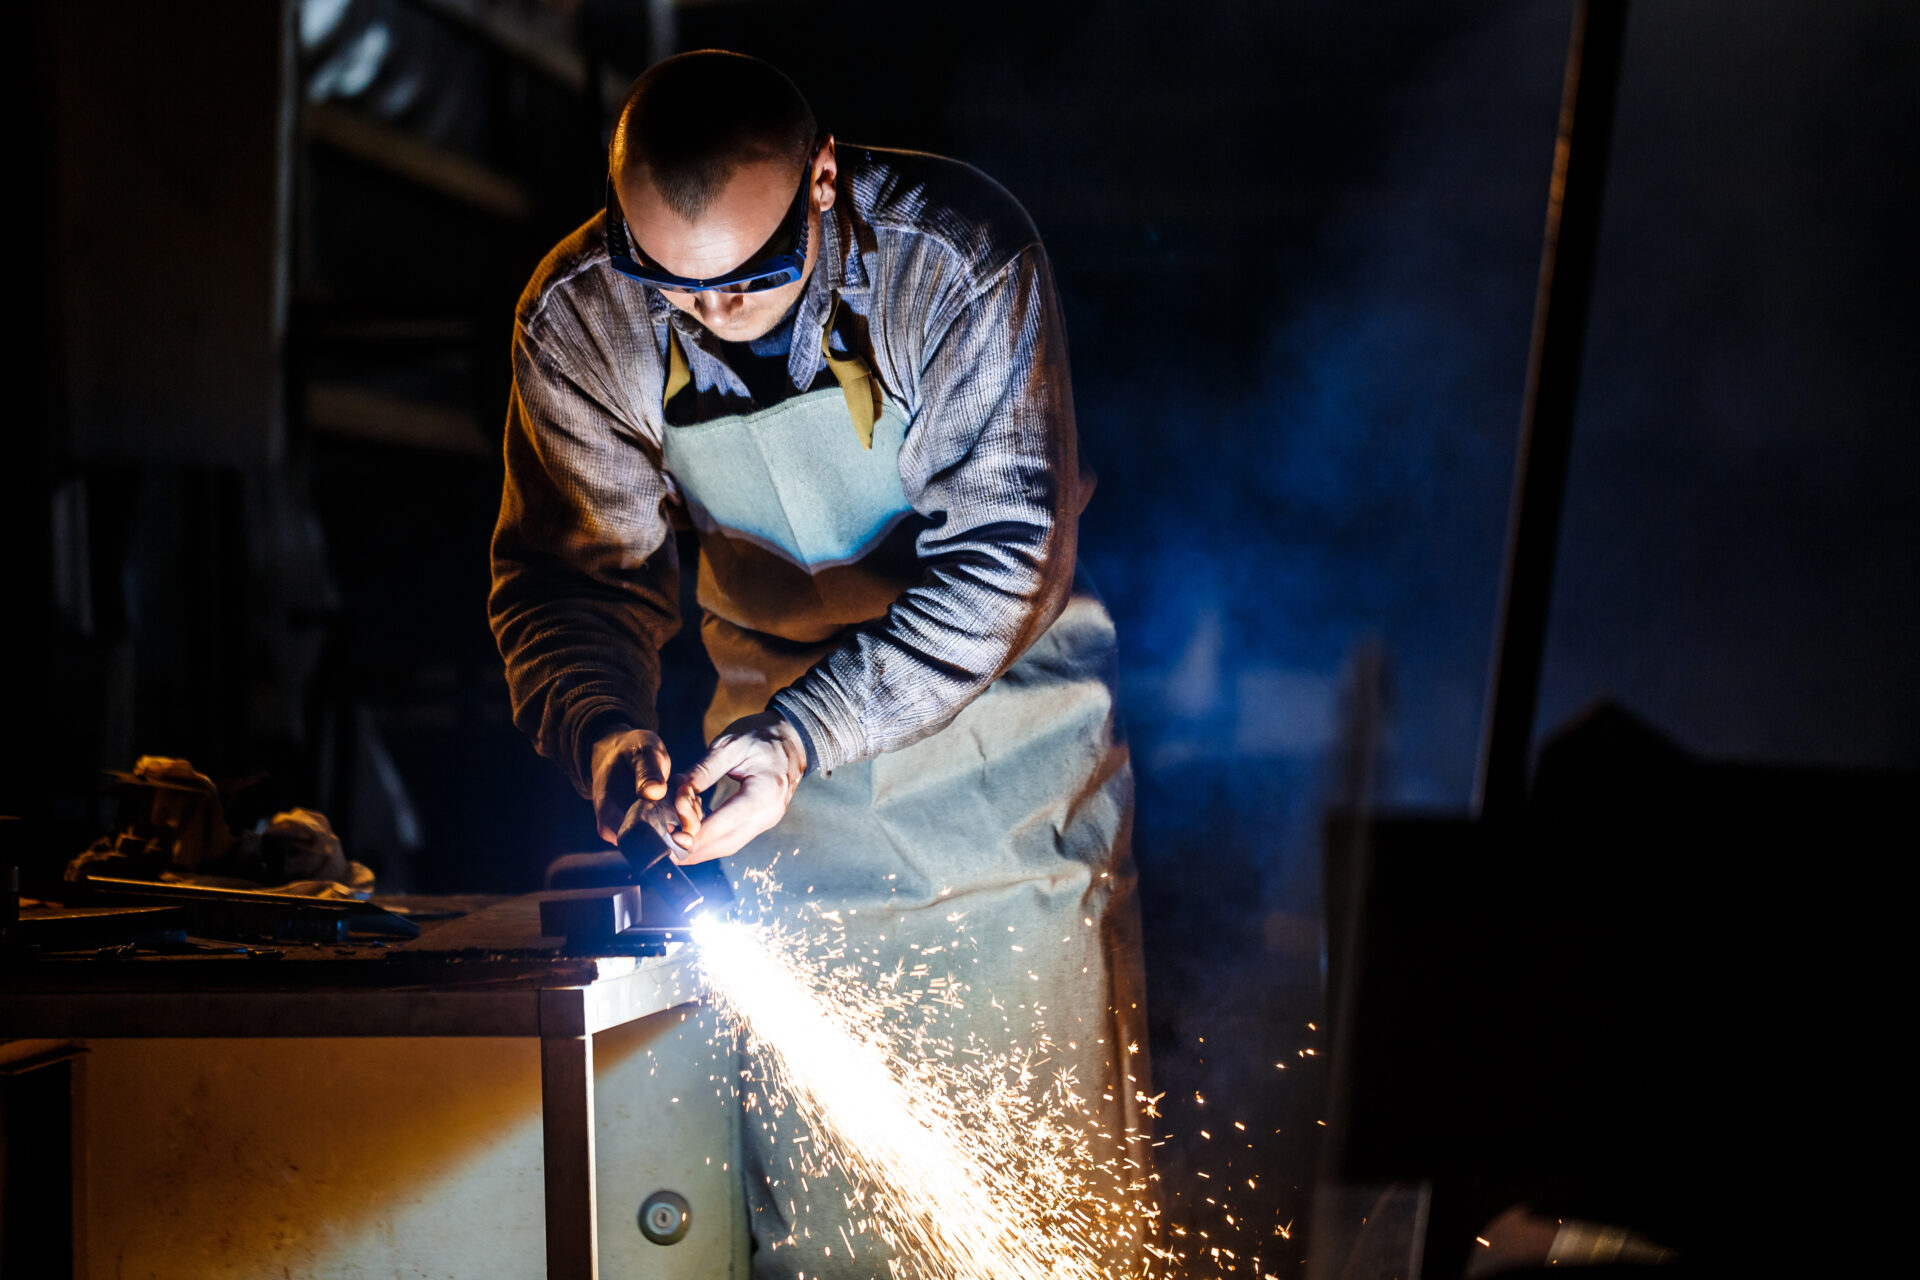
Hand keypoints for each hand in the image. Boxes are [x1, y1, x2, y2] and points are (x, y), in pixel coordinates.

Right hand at [589, 726, 698, 844]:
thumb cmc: (626, 750)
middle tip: (688, 792)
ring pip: (670, 838)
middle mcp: (621, 831)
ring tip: (685, 789)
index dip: (673, 835)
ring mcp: (634, 830)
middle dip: (685, 821)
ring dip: (687, 816)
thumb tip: (655, 792)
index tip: (686, 806)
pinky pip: (671, 829)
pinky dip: (684, 815)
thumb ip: (647, 771)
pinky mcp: (646, 826)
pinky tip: (685, 795)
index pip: (645, 843)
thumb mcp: (640, 752)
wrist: (614, 752)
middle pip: (662, 845)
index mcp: (612, 816)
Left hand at [671, 711, 807, 863]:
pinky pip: (736, 837)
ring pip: (731, 844)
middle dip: (697, 851)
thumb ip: (703, 771)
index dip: (698, 833)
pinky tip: (694, 835)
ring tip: (675, 848)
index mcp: (765, 790)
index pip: (727, 820)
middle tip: (668, 852)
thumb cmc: (762, 736)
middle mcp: (770, 812)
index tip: (672, 837)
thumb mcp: (730, 744)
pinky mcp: (763, 821)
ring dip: (703, 849)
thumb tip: (676, 792)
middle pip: (729, 843)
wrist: (793, 737)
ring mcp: (768, 819)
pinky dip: (714, 839)